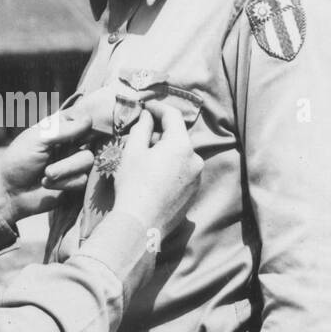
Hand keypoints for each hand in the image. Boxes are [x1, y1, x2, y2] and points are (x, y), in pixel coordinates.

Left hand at [0, 110, 96, 221]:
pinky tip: (48, 184)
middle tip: (54, 157)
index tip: (81, 132)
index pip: (84, 118)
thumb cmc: (18, 160)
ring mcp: (75, 163)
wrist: (9, 192)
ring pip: (88, 161)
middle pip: (92, 140)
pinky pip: (82, 180)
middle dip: (71, 153)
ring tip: (46, 174)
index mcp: (61, 127)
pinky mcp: (76, 182)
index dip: (88, 123)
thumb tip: (89, 120)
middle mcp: (71, 143)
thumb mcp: (37, 139)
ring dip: (64, 169)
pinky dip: (64, 183)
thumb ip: (62, 130)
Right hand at [108, 102, 202, 235]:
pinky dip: (170, 169)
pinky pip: (183, 172)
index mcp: (181, 145)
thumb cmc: (134, 185)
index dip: (158, 108)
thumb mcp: (133, 151)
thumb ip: (142, 128)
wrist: (141, 224)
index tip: (146, 107)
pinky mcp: (194, 193)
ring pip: (181, 156)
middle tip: (140, 137)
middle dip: (160, 133)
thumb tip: (148, 116)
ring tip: (145, 161)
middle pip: (178, 137)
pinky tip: (153, 179)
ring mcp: (197, 177)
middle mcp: (195, 159)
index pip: (173, 116)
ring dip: (166, 153)